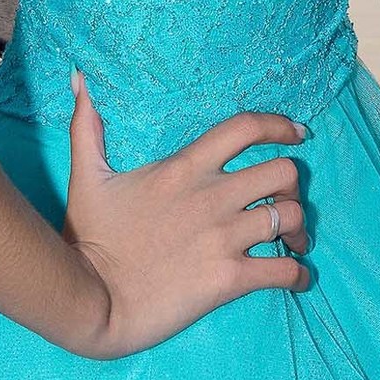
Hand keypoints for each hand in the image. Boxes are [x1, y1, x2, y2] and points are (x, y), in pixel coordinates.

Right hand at [60, 71, 310, 359]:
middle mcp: (212, 196)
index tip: (299, 133)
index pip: (245, 128)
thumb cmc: (90, 238)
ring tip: (294, 240)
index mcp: (185, 167)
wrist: (92, 300)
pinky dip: (298, 274)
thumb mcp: (88, 176)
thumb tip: (79, 79)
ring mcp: (224, 238)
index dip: (279, 125)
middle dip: (292, 185)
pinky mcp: (229, 279)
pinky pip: (284, 270)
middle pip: (283, 172)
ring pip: (290, 217)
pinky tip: (297, 279)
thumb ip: (88, 127)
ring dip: (299, 228)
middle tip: (285, 200)